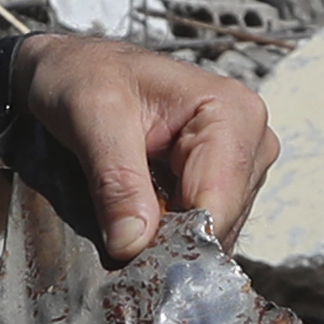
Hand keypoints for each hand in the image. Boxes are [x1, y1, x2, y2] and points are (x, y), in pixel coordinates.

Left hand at [26, 34, 276, 260]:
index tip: (130, 253)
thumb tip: (132, 242)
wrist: (75, 70)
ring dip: (166, 240)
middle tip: (118, 236)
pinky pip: (201, 230)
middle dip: (169, 240)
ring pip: (212, 233)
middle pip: (220, 221)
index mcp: (231, 111)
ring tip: (122, 221)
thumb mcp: (91, 116)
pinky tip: (137, 220)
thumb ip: (116, 179)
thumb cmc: (85, 75)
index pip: (219, 200)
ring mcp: (239, 166)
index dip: (176, 237)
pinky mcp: (221, 187)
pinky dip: (167, 236)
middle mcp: (248, 139)